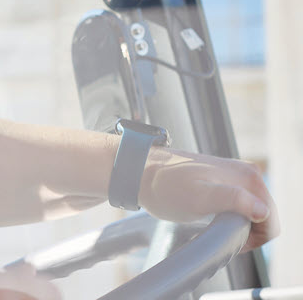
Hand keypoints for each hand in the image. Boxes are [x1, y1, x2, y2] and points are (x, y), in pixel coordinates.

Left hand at [139, 148, 278, 250]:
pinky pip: (239, 207)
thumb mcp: (199, 198)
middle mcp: (247, 172)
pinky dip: (228, 217)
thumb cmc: (165, 186)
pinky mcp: (222, 180)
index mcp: (249, 177)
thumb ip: (232, 201)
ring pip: (251, 214)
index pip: (271, 221)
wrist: (140, 171)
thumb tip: (262, 210)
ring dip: (236, 226)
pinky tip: (209, 217)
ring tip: (210, 224)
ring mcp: (235, 175)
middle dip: (245, 232)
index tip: (227, 239)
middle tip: (215, 232)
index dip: (253, 239)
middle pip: (264, 218)